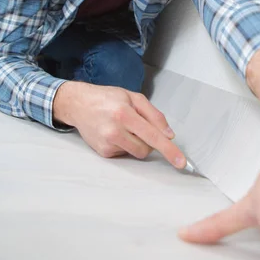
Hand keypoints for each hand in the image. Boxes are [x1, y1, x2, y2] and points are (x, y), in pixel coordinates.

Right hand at [53, 81, 186, 168]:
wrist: (79, 104)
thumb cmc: (108, 98)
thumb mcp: (133, 97)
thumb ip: (154, 115)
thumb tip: (169, 134)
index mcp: (124, 114)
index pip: (152, 136)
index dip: (169, 150)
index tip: (180, 162)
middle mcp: (114, 131)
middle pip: (147, 148)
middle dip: (150, 140)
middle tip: (139, 125)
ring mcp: (107, 143)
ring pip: (137, 153)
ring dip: (138, 143)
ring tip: (125, 128)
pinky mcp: (103, 152)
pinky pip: (125, 154)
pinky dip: (126, 145)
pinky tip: (115, 133)